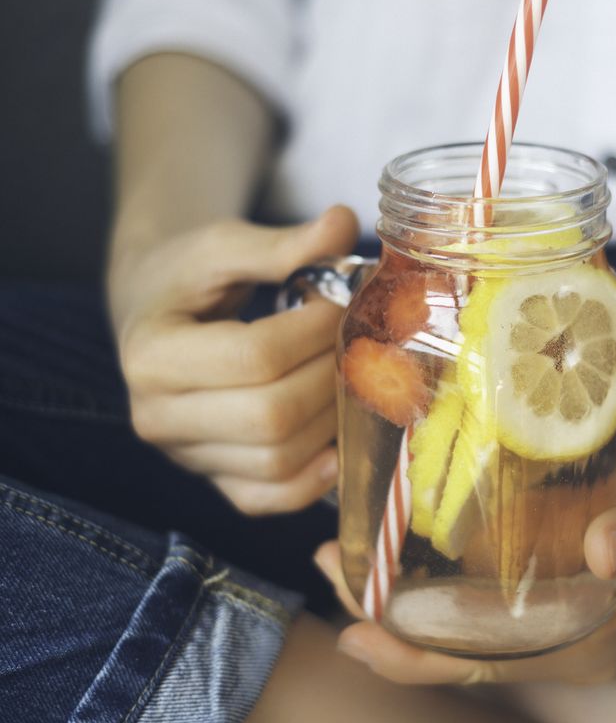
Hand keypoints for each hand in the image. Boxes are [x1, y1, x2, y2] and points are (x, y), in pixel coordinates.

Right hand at [110, 206, 358, 514]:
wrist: (157, 314)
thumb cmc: (188, 276)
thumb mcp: (224, 247)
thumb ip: (282, 242)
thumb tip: (345, 223)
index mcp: (151, 354)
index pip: (254, 356)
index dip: (314, 331)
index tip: (341, 302)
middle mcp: (158, 416)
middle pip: (272, 415)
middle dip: (331, 375)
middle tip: (356, 341)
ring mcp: (187, 456)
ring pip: (279, 461)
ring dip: (334, 419)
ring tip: (350, 375)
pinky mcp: (216, 479)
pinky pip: (270, 499)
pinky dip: (315, 480)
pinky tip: (340, 441)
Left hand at [316, 439, 615, 683]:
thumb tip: (606, 552)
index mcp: (584, 644)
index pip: (479, 668)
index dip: (412, 659)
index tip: (354, 629)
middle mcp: (560, 641)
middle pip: (454, 649)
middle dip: (385, 619)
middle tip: (331, 563)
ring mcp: (552, 615)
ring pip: (459, 623)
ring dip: (400, 594)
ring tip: (347, 548)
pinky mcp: (548, 584)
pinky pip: (478, 594)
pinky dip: (433, 574)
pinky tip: (405, 534)